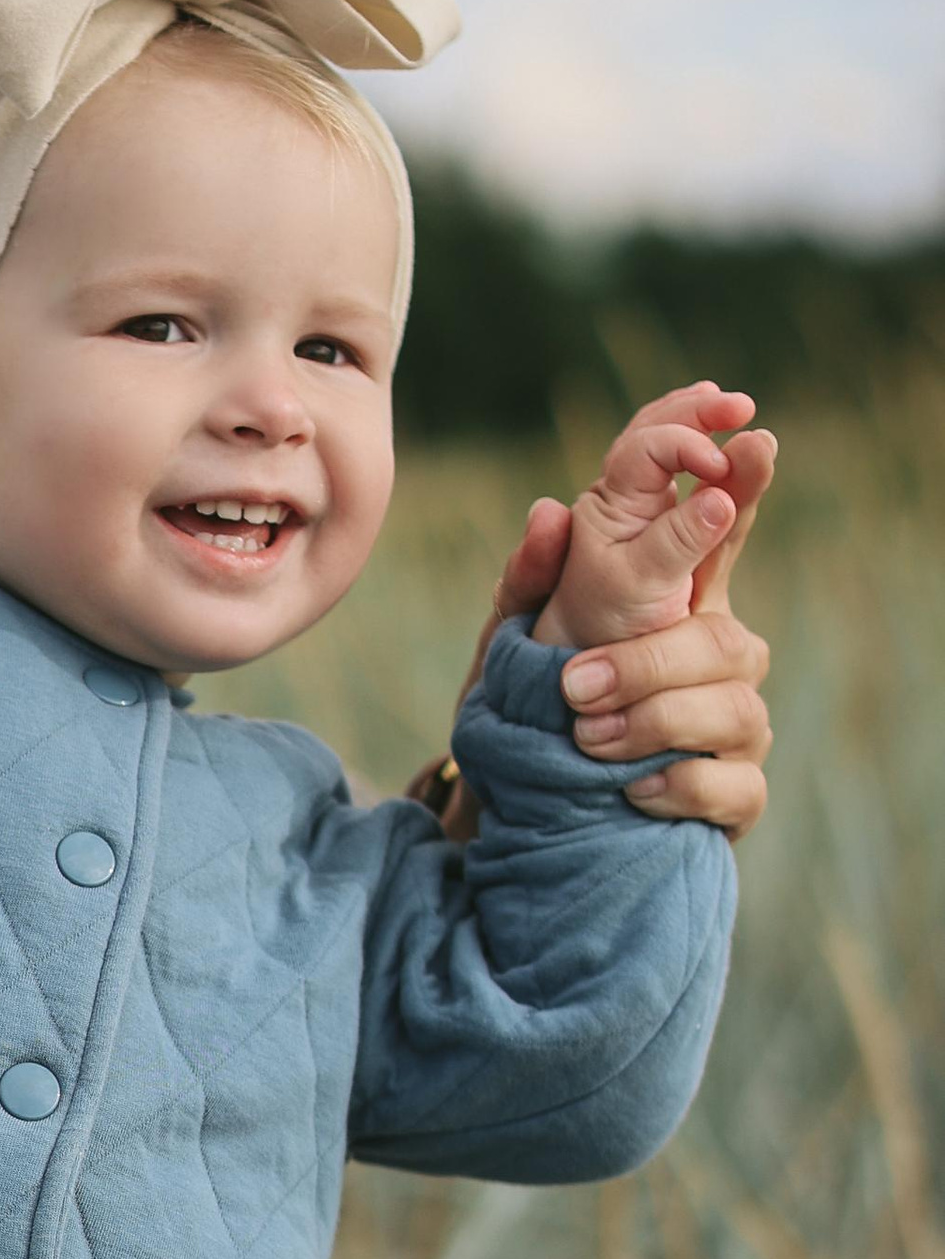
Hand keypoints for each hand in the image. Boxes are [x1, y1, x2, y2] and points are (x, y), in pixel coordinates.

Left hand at [417, 392, 776, 840]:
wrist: (522, 819)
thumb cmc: (528, 718)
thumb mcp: (507, 645)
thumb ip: (526, 582)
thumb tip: (548, 512)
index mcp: (678, 608)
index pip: (722, 539)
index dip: (742, 489)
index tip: (751, 439)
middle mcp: (719, 663)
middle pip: (724, 641)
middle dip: (647, 663)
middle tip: (573, 687)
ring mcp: (736, 730)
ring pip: (734, 711)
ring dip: (653, 723)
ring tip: (586, 738)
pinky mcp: (736, 799)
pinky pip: (735, 786)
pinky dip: (680, 786)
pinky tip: (630, 790)